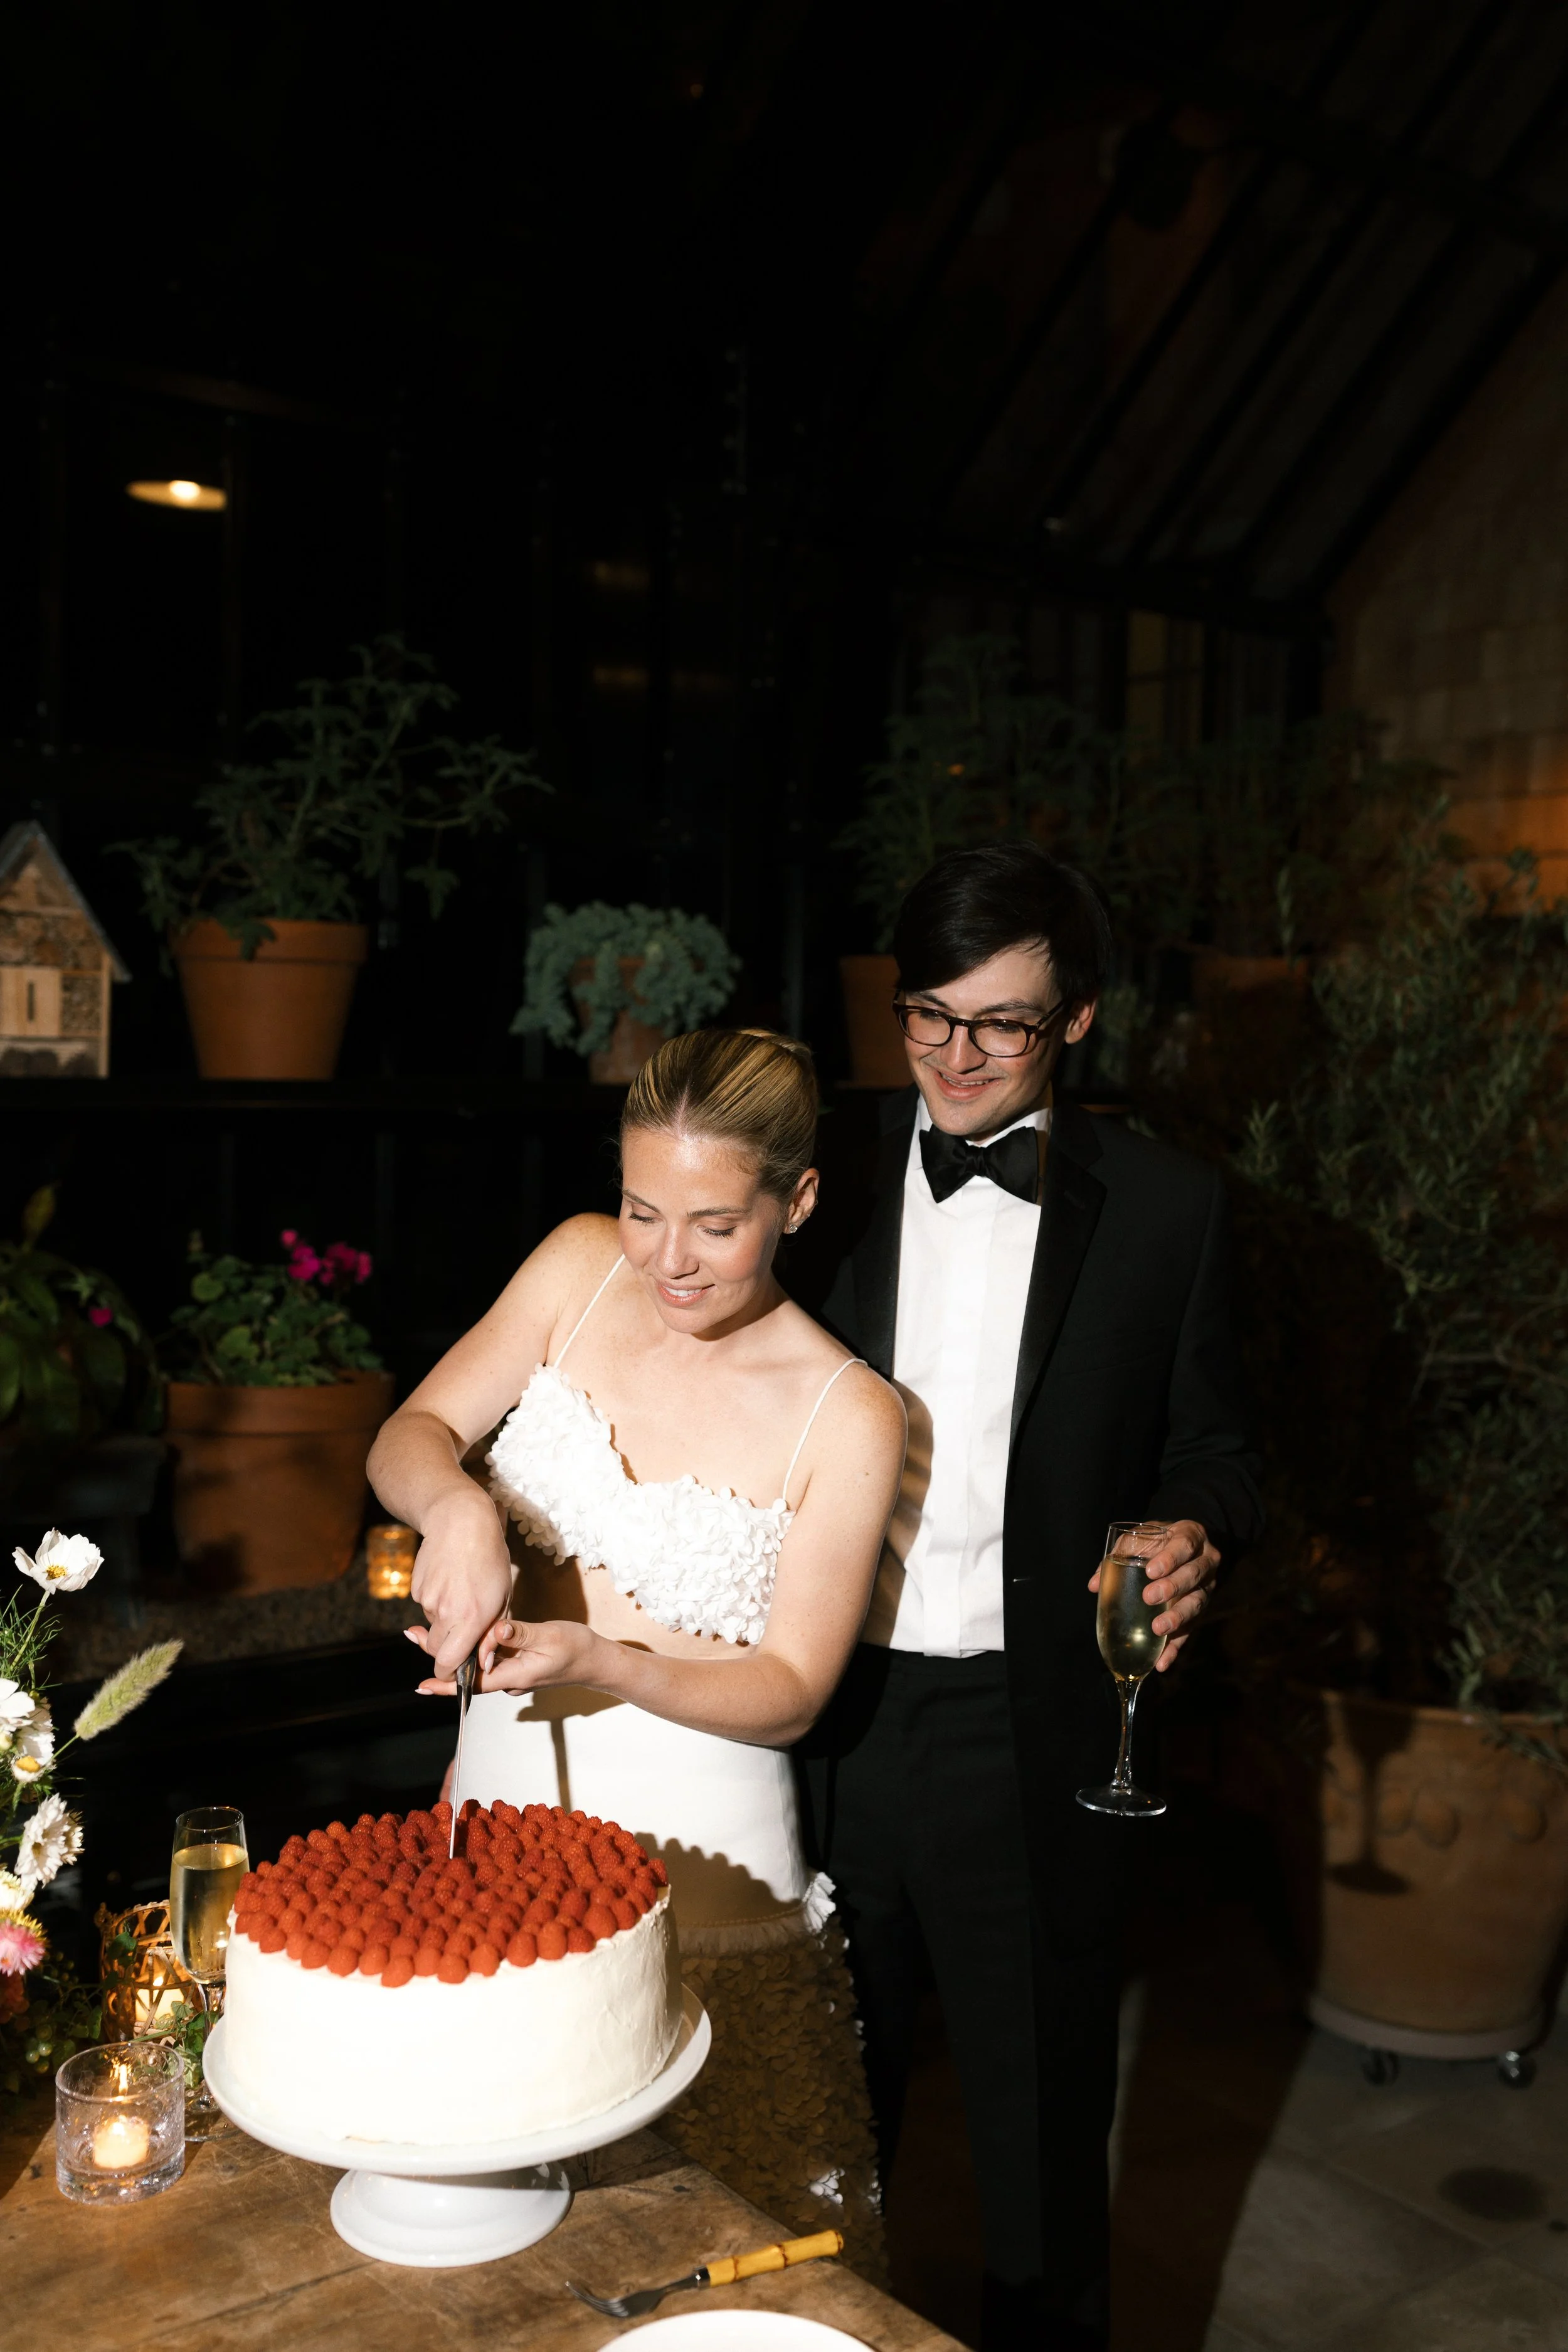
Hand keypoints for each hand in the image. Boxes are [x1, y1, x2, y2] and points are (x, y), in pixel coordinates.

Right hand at [408, 1485, 514, 1677]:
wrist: (461, 1522)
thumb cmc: (490, 1558)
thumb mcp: (503, 1597)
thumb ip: (492, 1634)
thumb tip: (482, 1664)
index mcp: (471, 1618)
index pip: (449, 1664)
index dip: (451, 1673)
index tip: (457, 1670)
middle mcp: (446, 1612)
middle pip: (436, 1650)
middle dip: (447, 1649)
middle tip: (463, 1630)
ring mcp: (428, 1600)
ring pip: (432, 1626)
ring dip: (444, 1621)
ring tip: (461, 1593)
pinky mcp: (416, 1588)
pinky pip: (425, 1606)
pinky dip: (436, 1602)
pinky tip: (449, 1581)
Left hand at [408, 1614, 598, 1696]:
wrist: (596, 1661)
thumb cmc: (576, 1649)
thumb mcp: (549, 1636)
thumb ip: (521, 1633)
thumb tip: (496, 1630)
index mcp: (515, 1676)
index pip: (474, 1683)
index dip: (447, 1683)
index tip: (422, 1686)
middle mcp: (509, 1678)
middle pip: (469, 1672)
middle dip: (441, 1658)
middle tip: (414, 1635)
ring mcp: (512, 1671)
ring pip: (478, 1663)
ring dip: (456, 1648)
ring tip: (427, 1631)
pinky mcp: (517, 1661)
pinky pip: (491, 1656)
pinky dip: (475, 1645)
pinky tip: (463, 1629)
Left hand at [1087, 1518, 1217, 1670]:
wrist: (1181, 1544)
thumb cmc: (1157, 1540)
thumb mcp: (1139, 1538)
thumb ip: (1119, 1554)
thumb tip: (1094, 1586)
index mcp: (1191, 1536)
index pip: (1185, 1546)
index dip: (1171, 1558)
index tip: (1152, 1570)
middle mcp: (1205, 1561)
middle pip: (1193, 1575)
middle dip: (1172, 1587)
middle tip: (1149, 1597)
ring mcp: (1206, 1587)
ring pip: (1197, 1603)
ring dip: (1178, 1618)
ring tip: (1158, 1630)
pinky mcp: (1200, 1610)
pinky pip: (1191, 1630)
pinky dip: (1176, 1647)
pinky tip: (1162, 1662)